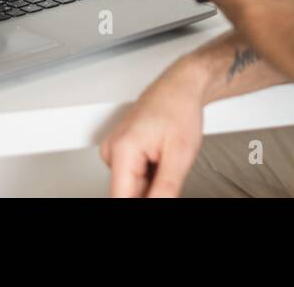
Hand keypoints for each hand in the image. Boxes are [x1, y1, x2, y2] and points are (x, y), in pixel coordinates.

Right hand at [100, 60, 207, 196]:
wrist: (180, 87)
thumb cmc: (179, 108)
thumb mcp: (180, 155)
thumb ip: (166, 190)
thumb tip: (156, 207)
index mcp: (122, 149)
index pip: (121, 199)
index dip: (141, 206)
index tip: (158, 197)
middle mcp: (112, 149)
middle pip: (126, 193)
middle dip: (149, 194)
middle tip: (168, 175)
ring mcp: (115, 150)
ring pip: (130, 186)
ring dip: (150, 185)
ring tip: (167, 163)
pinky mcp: (121, 151)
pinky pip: (132, 175)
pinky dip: (149, 176)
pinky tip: (161, 162)